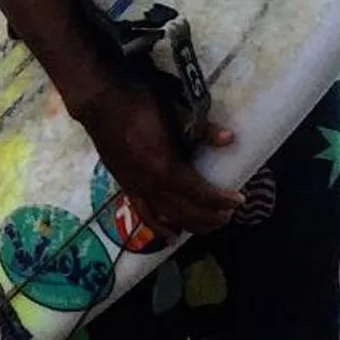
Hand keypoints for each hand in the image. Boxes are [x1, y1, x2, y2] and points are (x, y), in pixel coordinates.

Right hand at [69, 69, 241, 238]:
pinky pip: (144, 214)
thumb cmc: (139, 102)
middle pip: (185, 210)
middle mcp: (150, 183)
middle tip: (228, 214)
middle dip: (210, 216)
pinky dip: (159, 227)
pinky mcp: (126, 186)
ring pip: (167, 216)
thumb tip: (230, 139)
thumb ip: (201, 129)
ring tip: (210, 225)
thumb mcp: (174, 110)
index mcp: (164, 166)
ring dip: (191, 224)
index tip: (239, 199)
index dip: (220, 199)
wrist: (100, 102)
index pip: (199, 192)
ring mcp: (136, 187)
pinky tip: (171, 237)